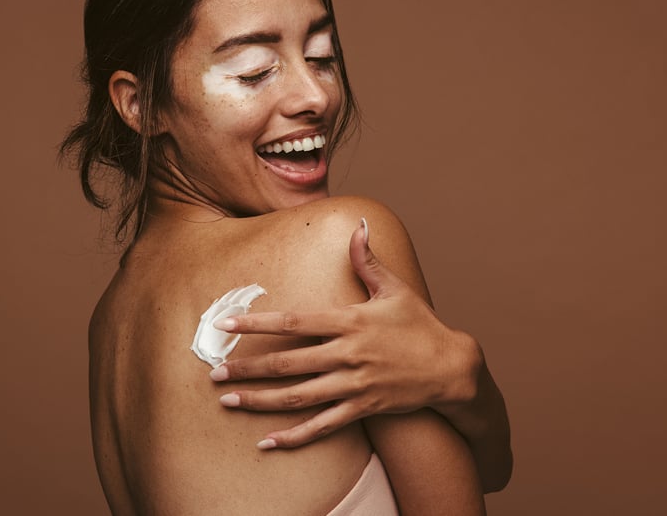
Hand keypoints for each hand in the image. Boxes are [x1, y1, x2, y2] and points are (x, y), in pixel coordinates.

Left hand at [210, 220, 484, 448]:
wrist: (452, 368)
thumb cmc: (420, 325)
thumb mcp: (395, 289)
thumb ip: (368, 260)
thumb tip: (358, 224)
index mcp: (350, 321)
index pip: (294, 322)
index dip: (258, 322)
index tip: (227, 322)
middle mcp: (348, 354)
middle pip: (288, 363)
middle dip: (248, 367)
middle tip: (214, 371)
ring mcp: (354, 384)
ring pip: (299, 396)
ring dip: (260, 400)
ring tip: (228, 401)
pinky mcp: (363, 408)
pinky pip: (323, 426)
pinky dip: (294, 436)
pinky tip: (267, 441)